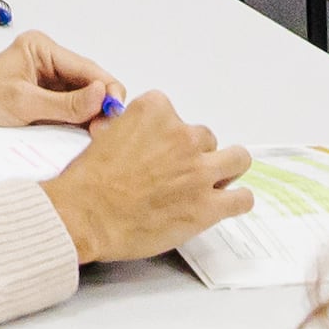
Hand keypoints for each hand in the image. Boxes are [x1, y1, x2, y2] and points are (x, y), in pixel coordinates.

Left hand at [0, 29, 121, 128]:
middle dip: (102, 105)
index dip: (106, 90)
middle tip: (106, 131)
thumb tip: (102, 95)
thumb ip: (64, 103)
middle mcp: (48, 60)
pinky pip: (72, 110)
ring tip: (98, 137)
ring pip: (84, 98)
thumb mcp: (23, 104)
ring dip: (93, 117)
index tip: (115, 113)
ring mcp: (48, 80)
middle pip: (90, 82)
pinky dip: (81, 123)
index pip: (87, 68)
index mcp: (41, 48)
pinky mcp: (45, 100)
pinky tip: (85, 136)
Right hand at [43, 94, 252, 265]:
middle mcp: (181, 136)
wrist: (85, 216)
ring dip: (226, 169)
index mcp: (154, 113)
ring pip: (237, 159)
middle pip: (205, 138)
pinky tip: (227, 203)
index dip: (167, 134)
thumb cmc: (87, 183)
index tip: (160, 147)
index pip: (173, 114)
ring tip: (213, 181)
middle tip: (179, 173)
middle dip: (194, 154)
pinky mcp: (207, 205)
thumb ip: (126, 131)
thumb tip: (127, 137)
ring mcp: (198, 171)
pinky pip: (242, 198)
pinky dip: (237, 200)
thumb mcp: (102, 138)